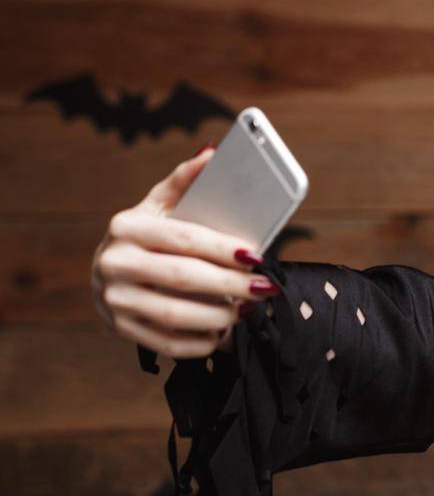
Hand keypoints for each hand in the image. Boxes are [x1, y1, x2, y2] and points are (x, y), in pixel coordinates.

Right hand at [91, 146, 281, 359]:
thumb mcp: (161, 204)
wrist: (108, 272)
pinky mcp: (119, 328)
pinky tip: (222, 333)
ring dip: (219, 316)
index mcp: (127, 226)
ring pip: (174, 314)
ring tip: (248, 310)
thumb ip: (185, 180)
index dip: (222, 249)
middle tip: (265, 288)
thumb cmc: (148, 234)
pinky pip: (166, 342)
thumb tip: (214, 153)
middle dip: (231, 284)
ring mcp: (113, 298)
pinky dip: (200, 342)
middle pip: (183, 278)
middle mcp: (113, 262)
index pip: (184, 238)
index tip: (257, 256)